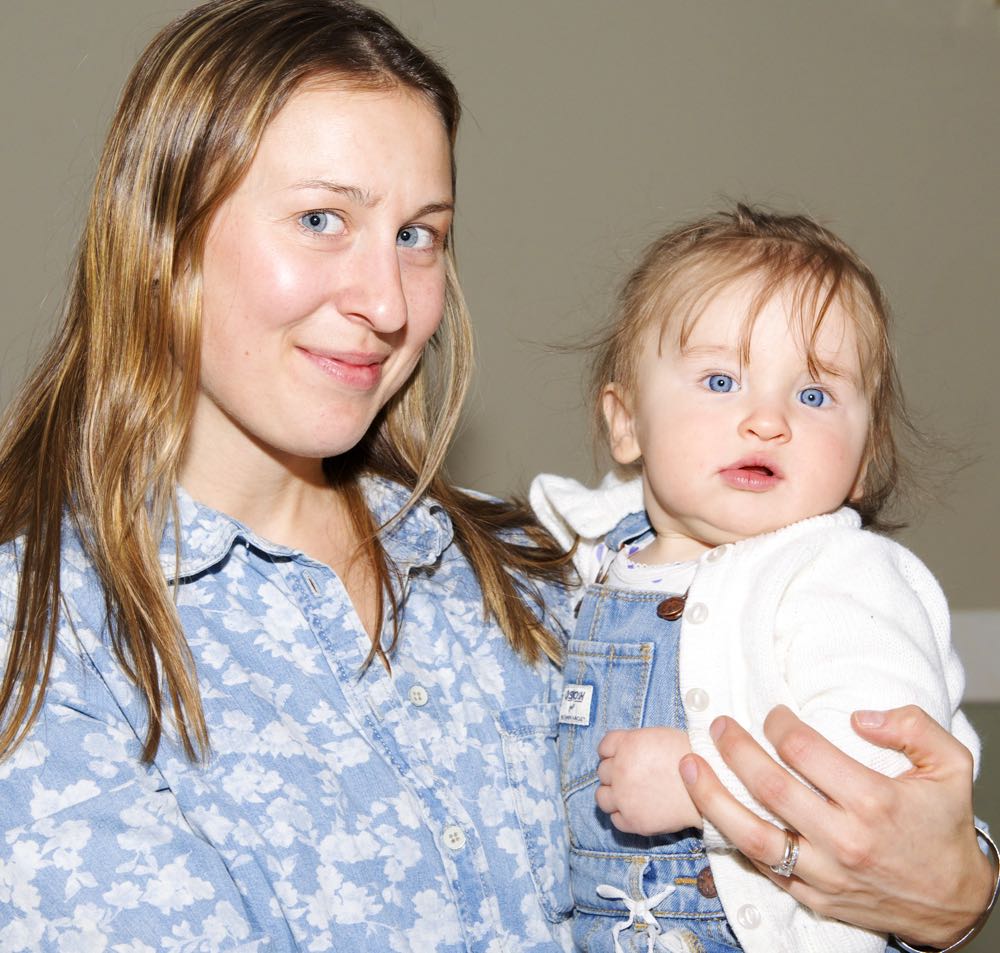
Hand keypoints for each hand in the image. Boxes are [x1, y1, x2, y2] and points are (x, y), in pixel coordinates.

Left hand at [596, 727, 700, 834]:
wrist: (715, 786)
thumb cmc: (693, 757)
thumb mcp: (659, 737)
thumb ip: (636, 744)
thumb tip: (624, 753)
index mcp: (628, 744)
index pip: (604, 747)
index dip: (612, 752)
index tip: (621, 758)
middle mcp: (621, 769)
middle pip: (603, 772)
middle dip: (615, 774)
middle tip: (634, 778)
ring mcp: (624, 796)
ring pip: (602, 798)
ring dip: (614, 796)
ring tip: (631, 796)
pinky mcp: (633, 820)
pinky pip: (615, 820)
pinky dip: (624, 816)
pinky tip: (639, 811)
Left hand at [678, 705, 992, 947]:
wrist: (954, 902)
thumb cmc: (945, 827)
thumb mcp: (952, 766)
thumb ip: (913, 727)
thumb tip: (859, 717)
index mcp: (875, 802)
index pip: (804, 751)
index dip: (779, 723)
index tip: (772, 712)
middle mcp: (845, 840)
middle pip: (770, 786)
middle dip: (734, 748)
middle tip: (718, 725)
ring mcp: (826, 873)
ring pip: (751, 834)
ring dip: (711, 796)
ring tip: (687, 765)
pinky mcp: (814, 896)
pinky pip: (762, 867)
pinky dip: (732, 838)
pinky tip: (712, 810)